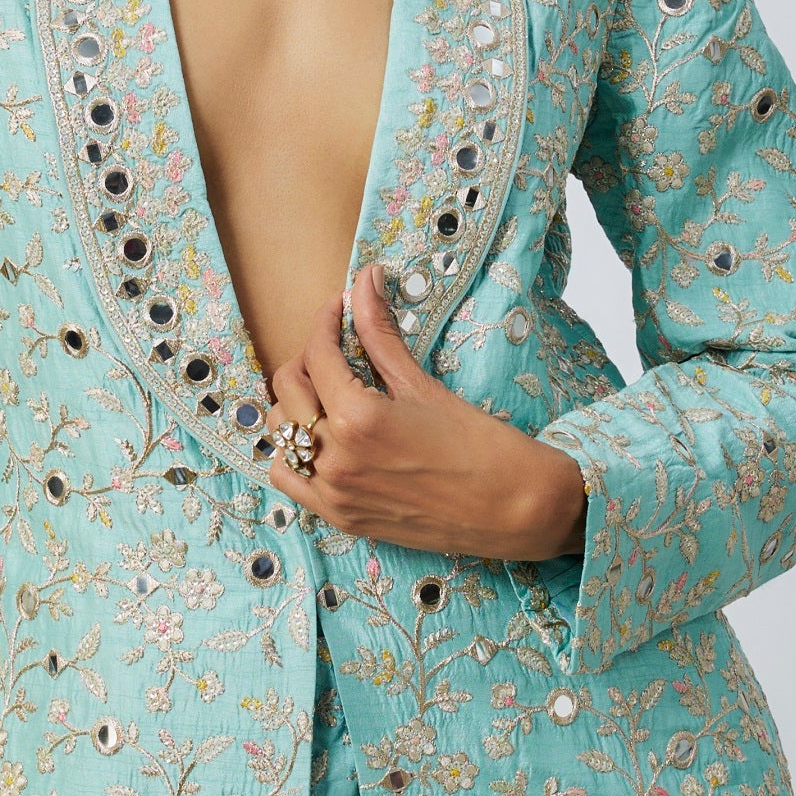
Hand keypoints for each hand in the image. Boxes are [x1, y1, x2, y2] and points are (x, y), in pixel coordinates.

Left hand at [267, 262, 588, 560]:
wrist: (514, 510)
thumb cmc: (481, 445)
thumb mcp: (424, 383)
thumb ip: (381, 332)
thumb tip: (364, 279)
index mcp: (357, 418)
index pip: (317, 354)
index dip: (326, 322)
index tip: (340, 308)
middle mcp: (335, 458)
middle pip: (288, 390)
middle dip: (307, 359)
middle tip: (336, 348)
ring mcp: (334, 492)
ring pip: (281, 434)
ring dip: (297, 406)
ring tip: (329, 392)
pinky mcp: (340, 516)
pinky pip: (288, 480)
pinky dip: (294, 454)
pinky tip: (322, 438)